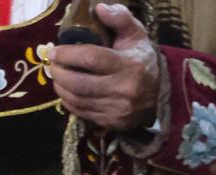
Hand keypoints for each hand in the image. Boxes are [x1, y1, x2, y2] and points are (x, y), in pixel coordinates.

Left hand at [51, 5, 162, 132]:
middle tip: (53, 64)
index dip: (67, 54)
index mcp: (130, 66)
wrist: (162, 95)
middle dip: (59, 72)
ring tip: (58, 77)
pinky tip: (68, 92)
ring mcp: (119, 109)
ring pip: (77, 99)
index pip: (91, 59)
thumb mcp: (136, 35)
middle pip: (79, 83)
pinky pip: (82, 112)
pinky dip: (69, 101)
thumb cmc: (141, 60)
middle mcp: (125, 90)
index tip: (55, 51)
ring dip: (60, 87)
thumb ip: (120, 18)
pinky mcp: (114, 122)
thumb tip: (100, 8)